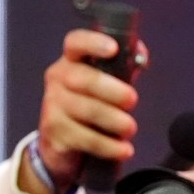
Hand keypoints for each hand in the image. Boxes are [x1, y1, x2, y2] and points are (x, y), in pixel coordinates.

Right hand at [28, 28, 142, 193]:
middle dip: (113, 91)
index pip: (75, 43)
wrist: (59, 145)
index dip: (94, 43)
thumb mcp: (104, 83)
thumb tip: (141, 58)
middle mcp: (57, 80)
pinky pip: (85, 138)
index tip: (113, 49)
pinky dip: (108, 146)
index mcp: (70, 62)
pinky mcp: (54, 133)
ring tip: (130, 129)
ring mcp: (52, 107)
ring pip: (87, 110)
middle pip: (85, 80)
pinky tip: (123, 150)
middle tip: (133, 101)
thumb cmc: (88, 106)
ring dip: (114, 121)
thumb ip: (122, 67)